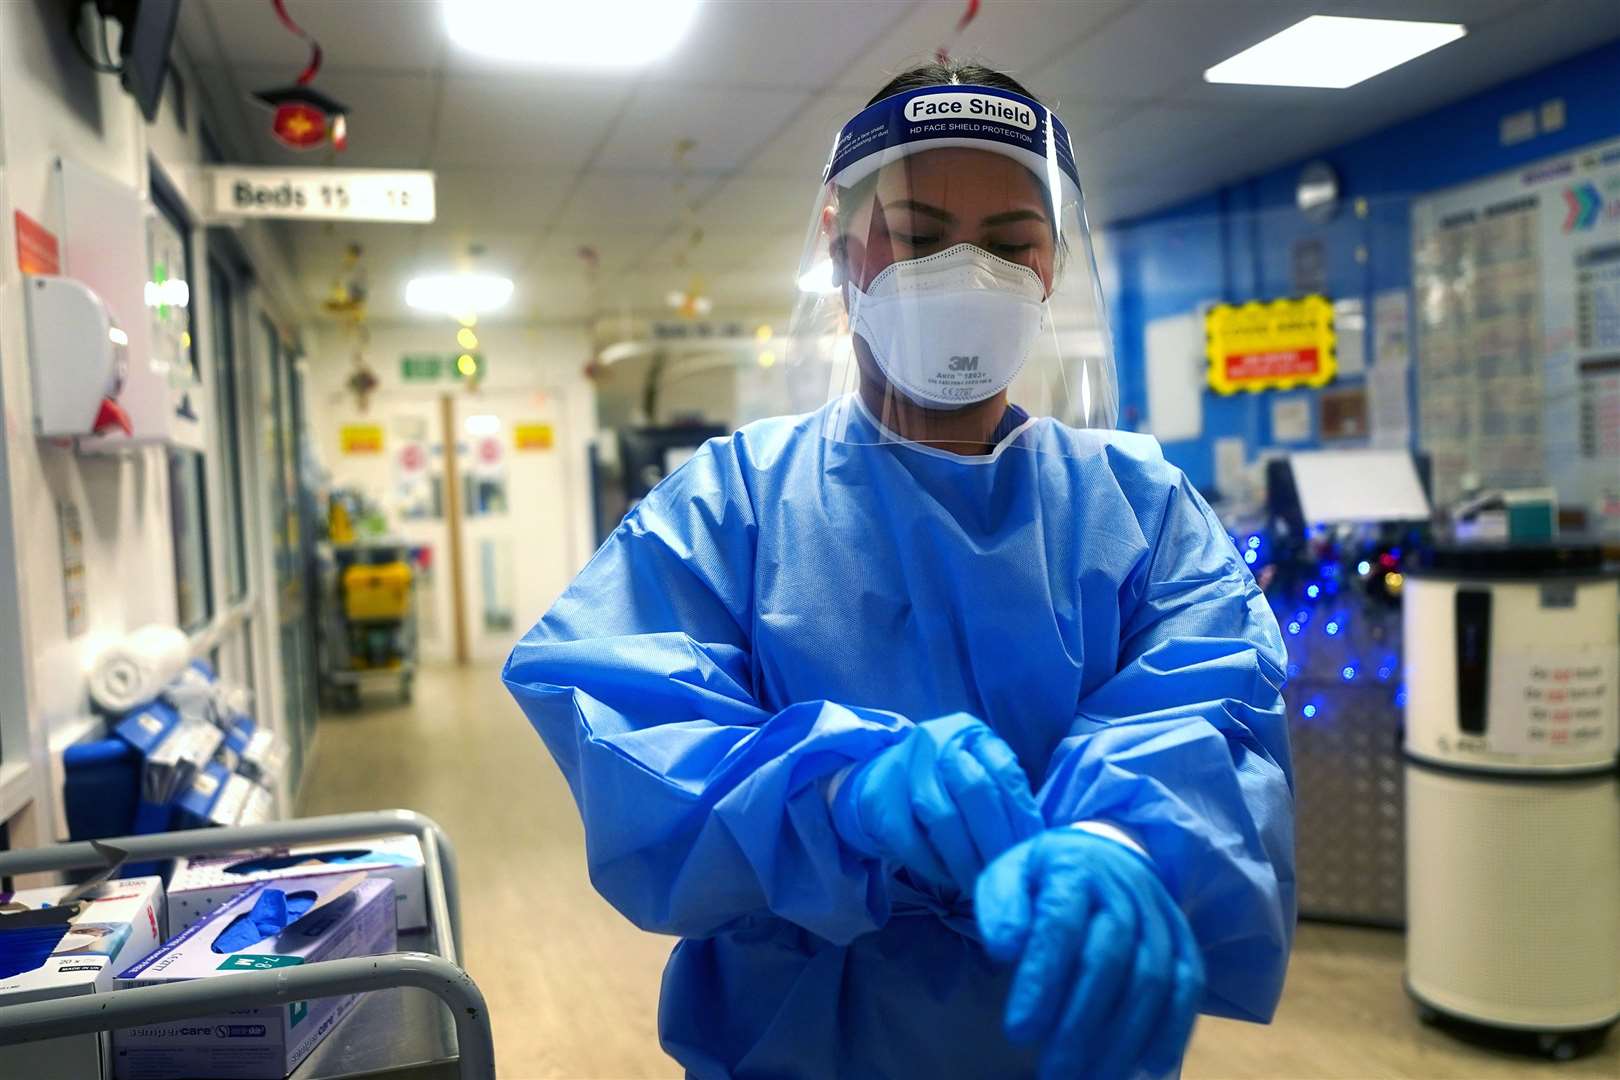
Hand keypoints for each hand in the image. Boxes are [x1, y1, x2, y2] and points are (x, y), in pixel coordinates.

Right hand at [830, 713, 1042, 894]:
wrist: (882, 778)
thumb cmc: (945, 782)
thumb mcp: (978, 770)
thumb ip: (1005, 793)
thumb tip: (1037, 840)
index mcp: (969, 732)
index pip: (1004, 771)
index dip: (1022, 815)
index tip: (1032, 850)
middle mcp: (935, 740)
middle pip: (974, 791)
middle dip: (995, 840)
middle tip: (1007, 873)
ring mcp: (904, 767)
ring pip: (943, 817)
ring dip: (966, 858)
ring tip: (981, 884)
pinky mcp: (880, 799)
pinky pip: (911, 839)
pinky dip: (934, 864)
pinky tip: (950, 879)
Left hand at [975, 829, 1204, 1079]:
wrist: (1102, 854)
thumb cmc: (1043, 880)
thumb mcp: (1006, 878)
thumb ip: (1001, 910)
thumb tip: (1005, 950)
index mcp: (1074, 868)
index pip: (1060, 926)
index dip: (1042, 982)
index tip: (1018, 1033)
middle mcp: (1124, 889)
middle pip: (1110, 960)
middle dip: (1080, 1025)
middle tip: (1053, 1073)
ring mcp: (1161, 916)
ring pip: (1153, 979)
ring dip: (1123, 1039)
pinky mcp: (1185, 941)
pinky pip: (1188, 986)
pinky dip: (1173, 1030)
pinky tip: (1148, 1068)